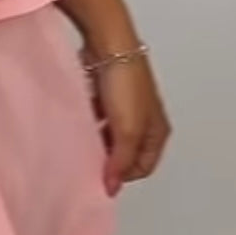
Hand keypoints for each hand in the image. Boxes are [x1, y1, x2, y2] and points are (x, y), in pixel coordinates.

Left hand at [94, 57, 170, 197]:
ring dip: (98, 144)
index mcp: (158, 132)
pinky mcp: (109, 98)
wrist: (109, 46)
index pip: (143, 168)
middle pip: (127, 154)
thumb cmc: (125, 84)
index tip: (101, 179)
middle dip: (110, 161)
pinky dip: (90, 127)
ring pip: (112, 138)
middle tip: (88, 165)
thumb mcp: (127, 130)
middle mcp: (146, 122)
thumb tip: (111, 187)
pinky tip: (77, 128)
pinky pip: (99, 122)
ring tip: (81, 147)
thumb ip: (120, 161)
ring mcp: (127, 109)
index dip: (123, 176)